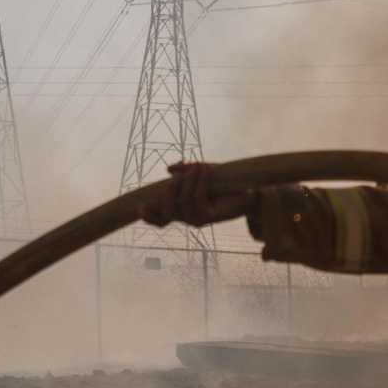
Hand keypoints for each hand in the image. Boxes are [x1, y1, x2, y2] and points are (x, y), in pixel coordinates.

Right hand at [137, 161, 253, 228]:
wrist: (249, 191)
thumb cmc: (223, 184)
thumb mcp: (202, 173)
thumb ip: (185, 170)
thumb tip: (169, 169)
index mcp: (181, 210)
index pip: (161, 219)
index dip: (149, 216)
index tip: (139, 207)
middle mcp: (187, 218)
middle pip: (166, 212)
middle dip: (168, 192)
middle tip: (177, 177)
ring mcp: (198, 220)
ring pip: (183, 202)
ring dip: (188, 183)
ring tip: (198, 168)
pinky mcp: (210, 217)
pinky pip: (197, 199)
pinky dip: (199, 183)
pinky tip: (204, 171)